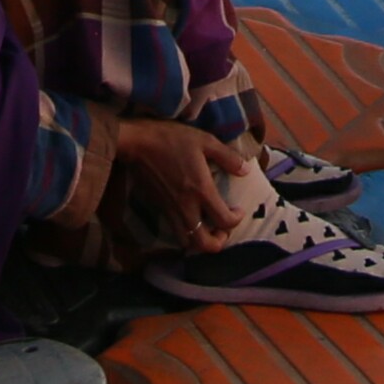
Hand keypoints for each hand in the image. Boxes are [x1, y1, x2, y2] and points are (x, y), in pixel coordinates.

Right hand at [112, 117, 241, 250]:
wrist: (138, 143)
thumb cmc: (172, 139)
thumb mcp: (205, 141)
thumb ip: (227, 157)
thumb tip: (245, 170)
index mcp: (201, 191)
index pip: (224, 221)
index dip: (235, 221)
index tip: (238, 211)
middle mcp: (186, 207)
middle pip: (203, 244)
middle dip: (217, 242)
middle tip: (222, 229)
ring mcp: (170, 210)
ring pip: (186, 242)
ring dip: (199, 240)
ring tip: (207, 226)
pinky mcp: (159, 208)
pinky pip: (174, 230)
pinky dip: (186, 232)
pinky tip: (190, 217)